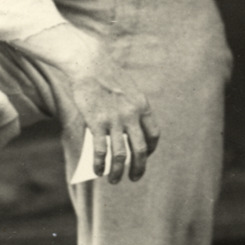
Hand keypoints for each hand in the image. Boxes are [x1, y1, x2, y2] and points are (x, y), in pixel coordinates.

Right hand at [21, 24, 159, 183]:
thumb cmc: (106, 77)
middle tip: (134, 178)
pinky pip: (101, 150)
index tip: (144, 156)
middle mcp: (132, 115)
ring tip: (114, 180)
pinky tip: (98, 171)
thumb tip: (121, 136)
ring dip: (118, 172)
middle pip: (140, 150)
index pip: (153, 134)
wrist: (90, 63)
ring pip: (120, 155)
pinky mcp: (96, 122)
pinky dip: (100, 164)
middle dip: (139, 168)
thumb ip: (128, 112)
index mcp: (142, 106)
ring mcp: (114, 120)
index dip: (150, 149)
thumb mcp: (126, 92)